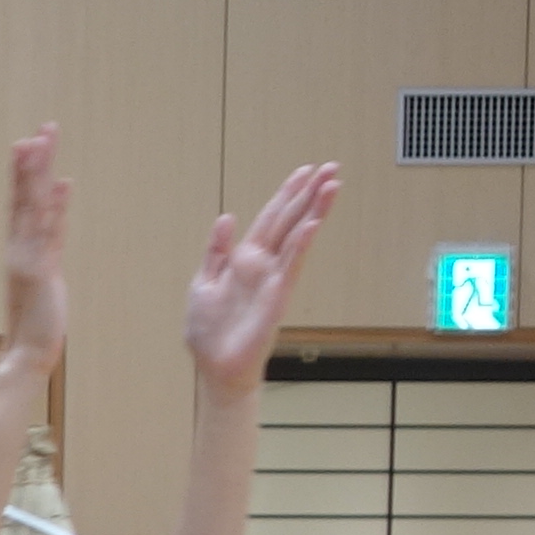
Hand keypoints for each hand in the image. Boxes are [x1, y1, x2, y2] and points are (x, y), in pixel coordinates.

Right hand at [0, 129, 71, 365]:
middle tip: (41, 130)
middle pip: (24, 197)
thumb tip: (56, 202)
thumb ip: (50, 236)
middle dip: (32, 162)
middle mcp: (18, 247)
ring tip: (41, 143)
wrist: (28, 352)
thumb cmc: (37, 316)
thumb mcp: (45, 269)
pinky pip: (46, 234)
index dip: (25, 171)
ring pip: (31, 208)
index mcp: (19, 248)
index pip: (21, 202)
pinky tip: (62, 185)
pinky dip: (53, 209)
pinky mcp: (39, 272)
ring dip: (37, 175)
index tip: (30, 141)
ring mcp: (26, 258)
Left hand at [184, 161, 339, 395]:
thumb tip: (227, 217)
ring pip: (297, 236)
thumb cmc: (208, 331)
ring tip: (332, 185)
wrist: (215, 367)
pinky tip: (311, 225)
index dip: (286, 194)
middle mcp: (263, 264)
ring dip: (314, 210)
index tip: (304, 172)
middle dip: (309, 194)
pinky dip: (300, 245)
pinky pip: (291, 266)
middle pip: (290, 220)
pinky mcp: (277, 297)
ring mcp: (273, 279)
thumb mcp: (202, 282)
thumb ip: (216, 251)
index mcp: (244, 258)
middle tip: (331, 168)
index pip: (270, 218)